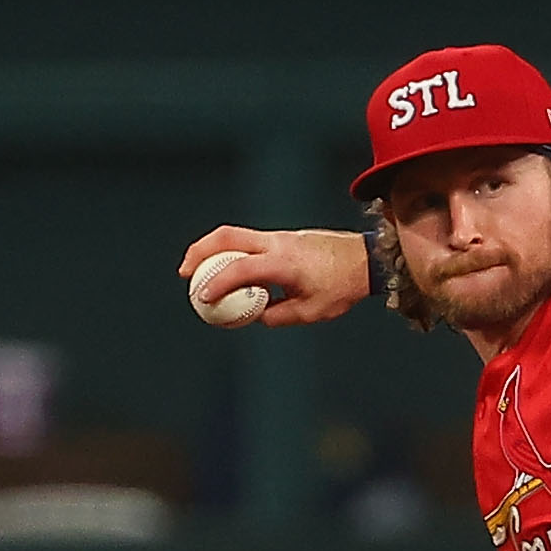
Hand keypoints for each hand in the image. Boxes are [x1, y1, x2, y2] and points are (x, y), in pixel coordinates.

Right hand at [173, 225, 371, 325]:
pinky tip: (227, 272)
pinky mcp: (282, 237)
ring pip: (235, 234)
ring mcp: (279, 236)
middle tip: (185, 273)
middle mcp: (277, 242)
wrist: (365, 260)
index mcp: (283, 262)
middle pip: (226, 236)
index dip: (216, 283)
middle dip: (199, 252)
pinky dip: (230, 252)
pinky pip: (248, 241)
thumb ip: (278, 315)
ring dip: (212, 250)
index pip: (240, 269)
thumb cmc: (342, 287)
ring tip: (199, 272)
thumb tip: (255, 316)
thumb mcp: (311, 311)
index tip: (202, 297)